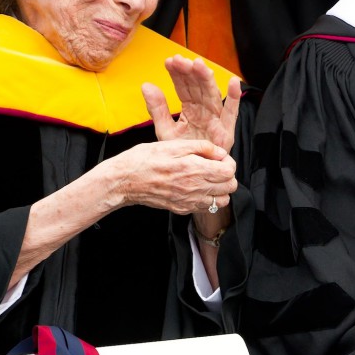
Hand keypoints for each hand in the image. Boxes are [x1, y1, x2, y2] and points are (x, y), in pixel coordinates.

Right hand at [106, 138, 237, 215]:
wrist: (125, 180)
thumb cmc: (146, 159)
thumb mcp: (174, 145)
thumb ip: (202, 148)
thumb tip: (221, 153)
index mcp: (195, 170)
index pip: (229, 172)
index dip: (228, 162)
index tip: (218, 158)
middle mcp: (195, 189)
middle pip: (230, 187)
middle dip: (227, 176)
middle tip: (214, 167)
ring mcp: (189, 201)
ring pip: (221, 201)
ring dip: (220, 190)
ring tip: (208, 179)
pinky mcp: (181, 209)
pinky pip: (205, 207)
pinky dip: (207, 199)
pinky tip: (196, 188)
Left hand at [142, 56, 241, 152]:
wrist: (193, 177)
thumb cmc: (183, 153)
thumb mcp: (165, 130)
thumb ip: (157, 109)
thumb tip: (146, 85)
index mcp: (191, 109)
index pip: (184, 87)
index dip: (178, 74)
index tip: (169, 62)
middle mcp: (204, 111)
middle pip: (198, 88)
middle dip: (190, 73)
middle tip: (181, 60)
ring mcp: (216, 120)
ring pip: (212, 96)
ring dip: (206, 80)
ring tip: (199, 65)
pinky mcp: (226, 132)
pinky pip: (231, 113)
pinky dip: (235, 98)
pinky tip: (235, 83)